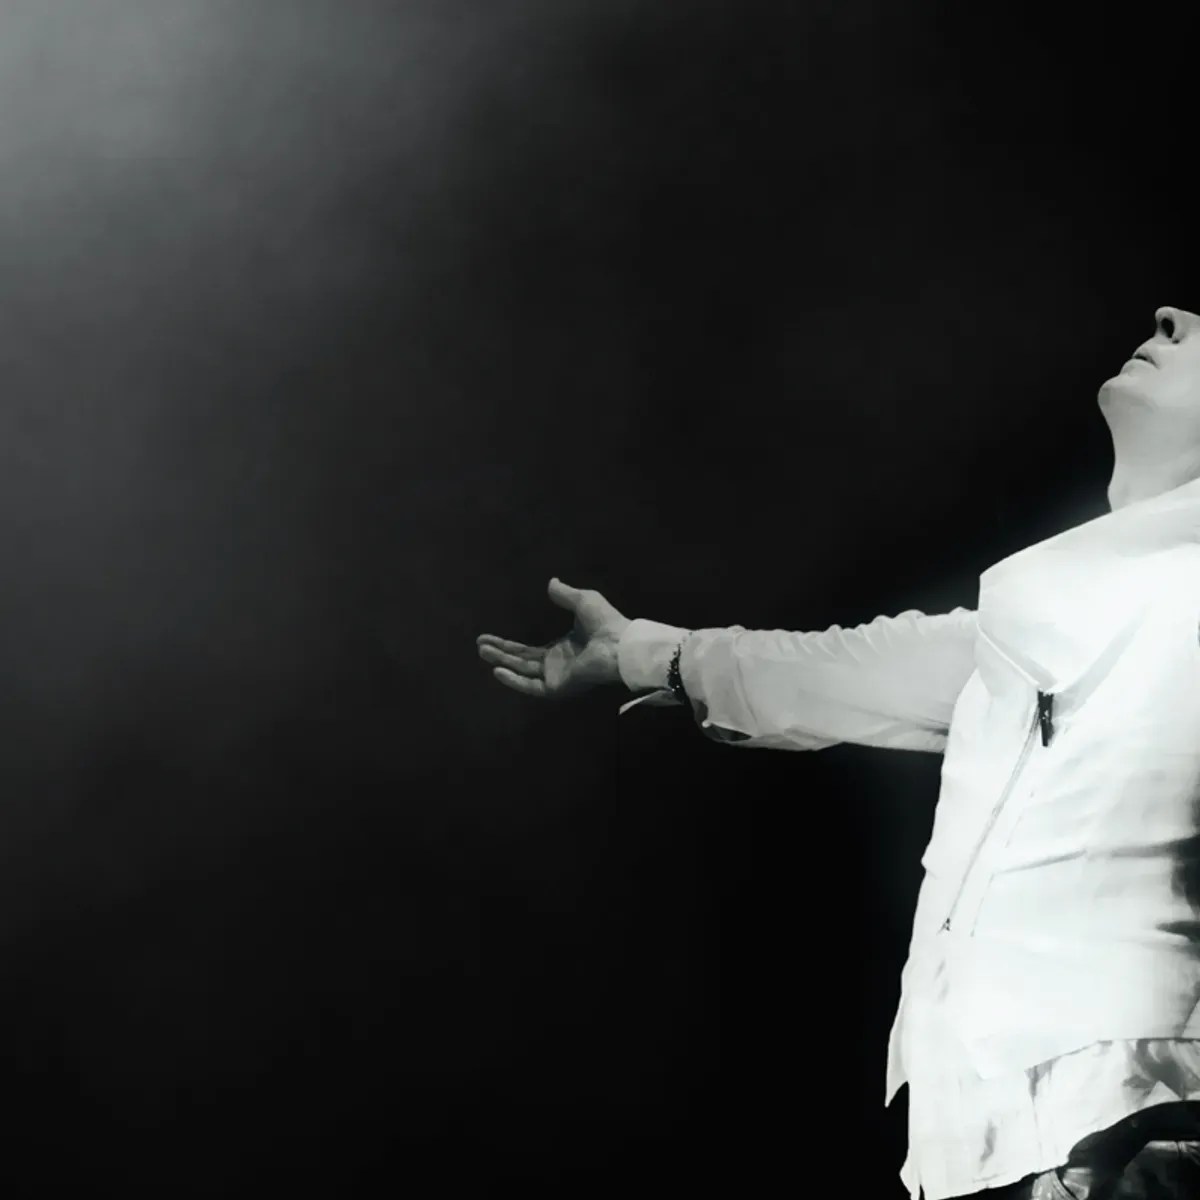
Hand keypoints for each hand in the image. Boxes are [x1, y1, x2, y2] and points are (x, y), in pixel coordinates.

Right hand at [477, 578, 630, 698]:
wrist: (619, 642)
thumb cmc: (605, 622)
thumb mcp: (582, 601)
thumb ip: (565, 594)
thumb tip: (550, 582)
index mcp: (561, 649)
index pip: (527, 651)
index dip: (508, 645)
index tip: (489, 637)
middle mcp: (556, 664)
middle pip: (520, 661)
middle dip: (500, 653)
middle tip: (479, 645)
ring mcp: (556, 676)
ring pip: (522, 672)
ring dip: (502, 662)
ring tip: (482, 652)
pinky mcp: (558, 686)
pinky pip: (532, 686)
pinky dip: (514, 681)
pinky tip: (497, 670)